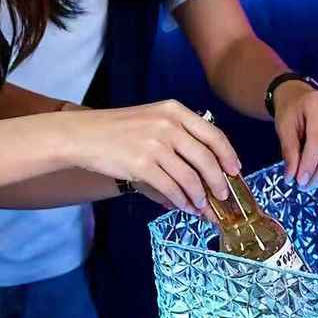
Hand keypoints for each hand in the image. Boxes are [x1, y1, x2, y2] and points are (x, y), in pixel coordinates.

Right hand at [65, 100, 240, 215]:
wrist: (82, 135)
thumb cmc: (119, 129)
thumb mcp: (153, 117)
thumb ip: (181, 134)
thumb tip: (210, 165)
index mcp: (175, 111)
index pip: (214, 135)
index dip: (228, 156)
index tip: (235, 171)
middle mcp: (168, 125)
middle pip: (207, 159)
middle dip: (218, 182)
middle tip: (222, 196)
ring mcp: (154, 144)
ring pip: (190, 177)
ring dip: (199, 196)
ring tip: (201, 206)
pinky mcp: (141, 164)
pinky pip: (171, 188)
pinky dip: (181, 201)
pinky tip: (184, 206)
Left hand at [274, 83, 317, 189]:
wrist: (301, 99)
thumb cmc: (291, 112)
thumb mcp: (283, 128)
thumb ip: (289, 151)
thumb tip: (292, 177)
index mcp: (317, 102)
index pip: (317, 139)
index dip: (309, 163)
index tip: (300, 181)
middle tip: (308, 186)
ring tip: (316, 184)